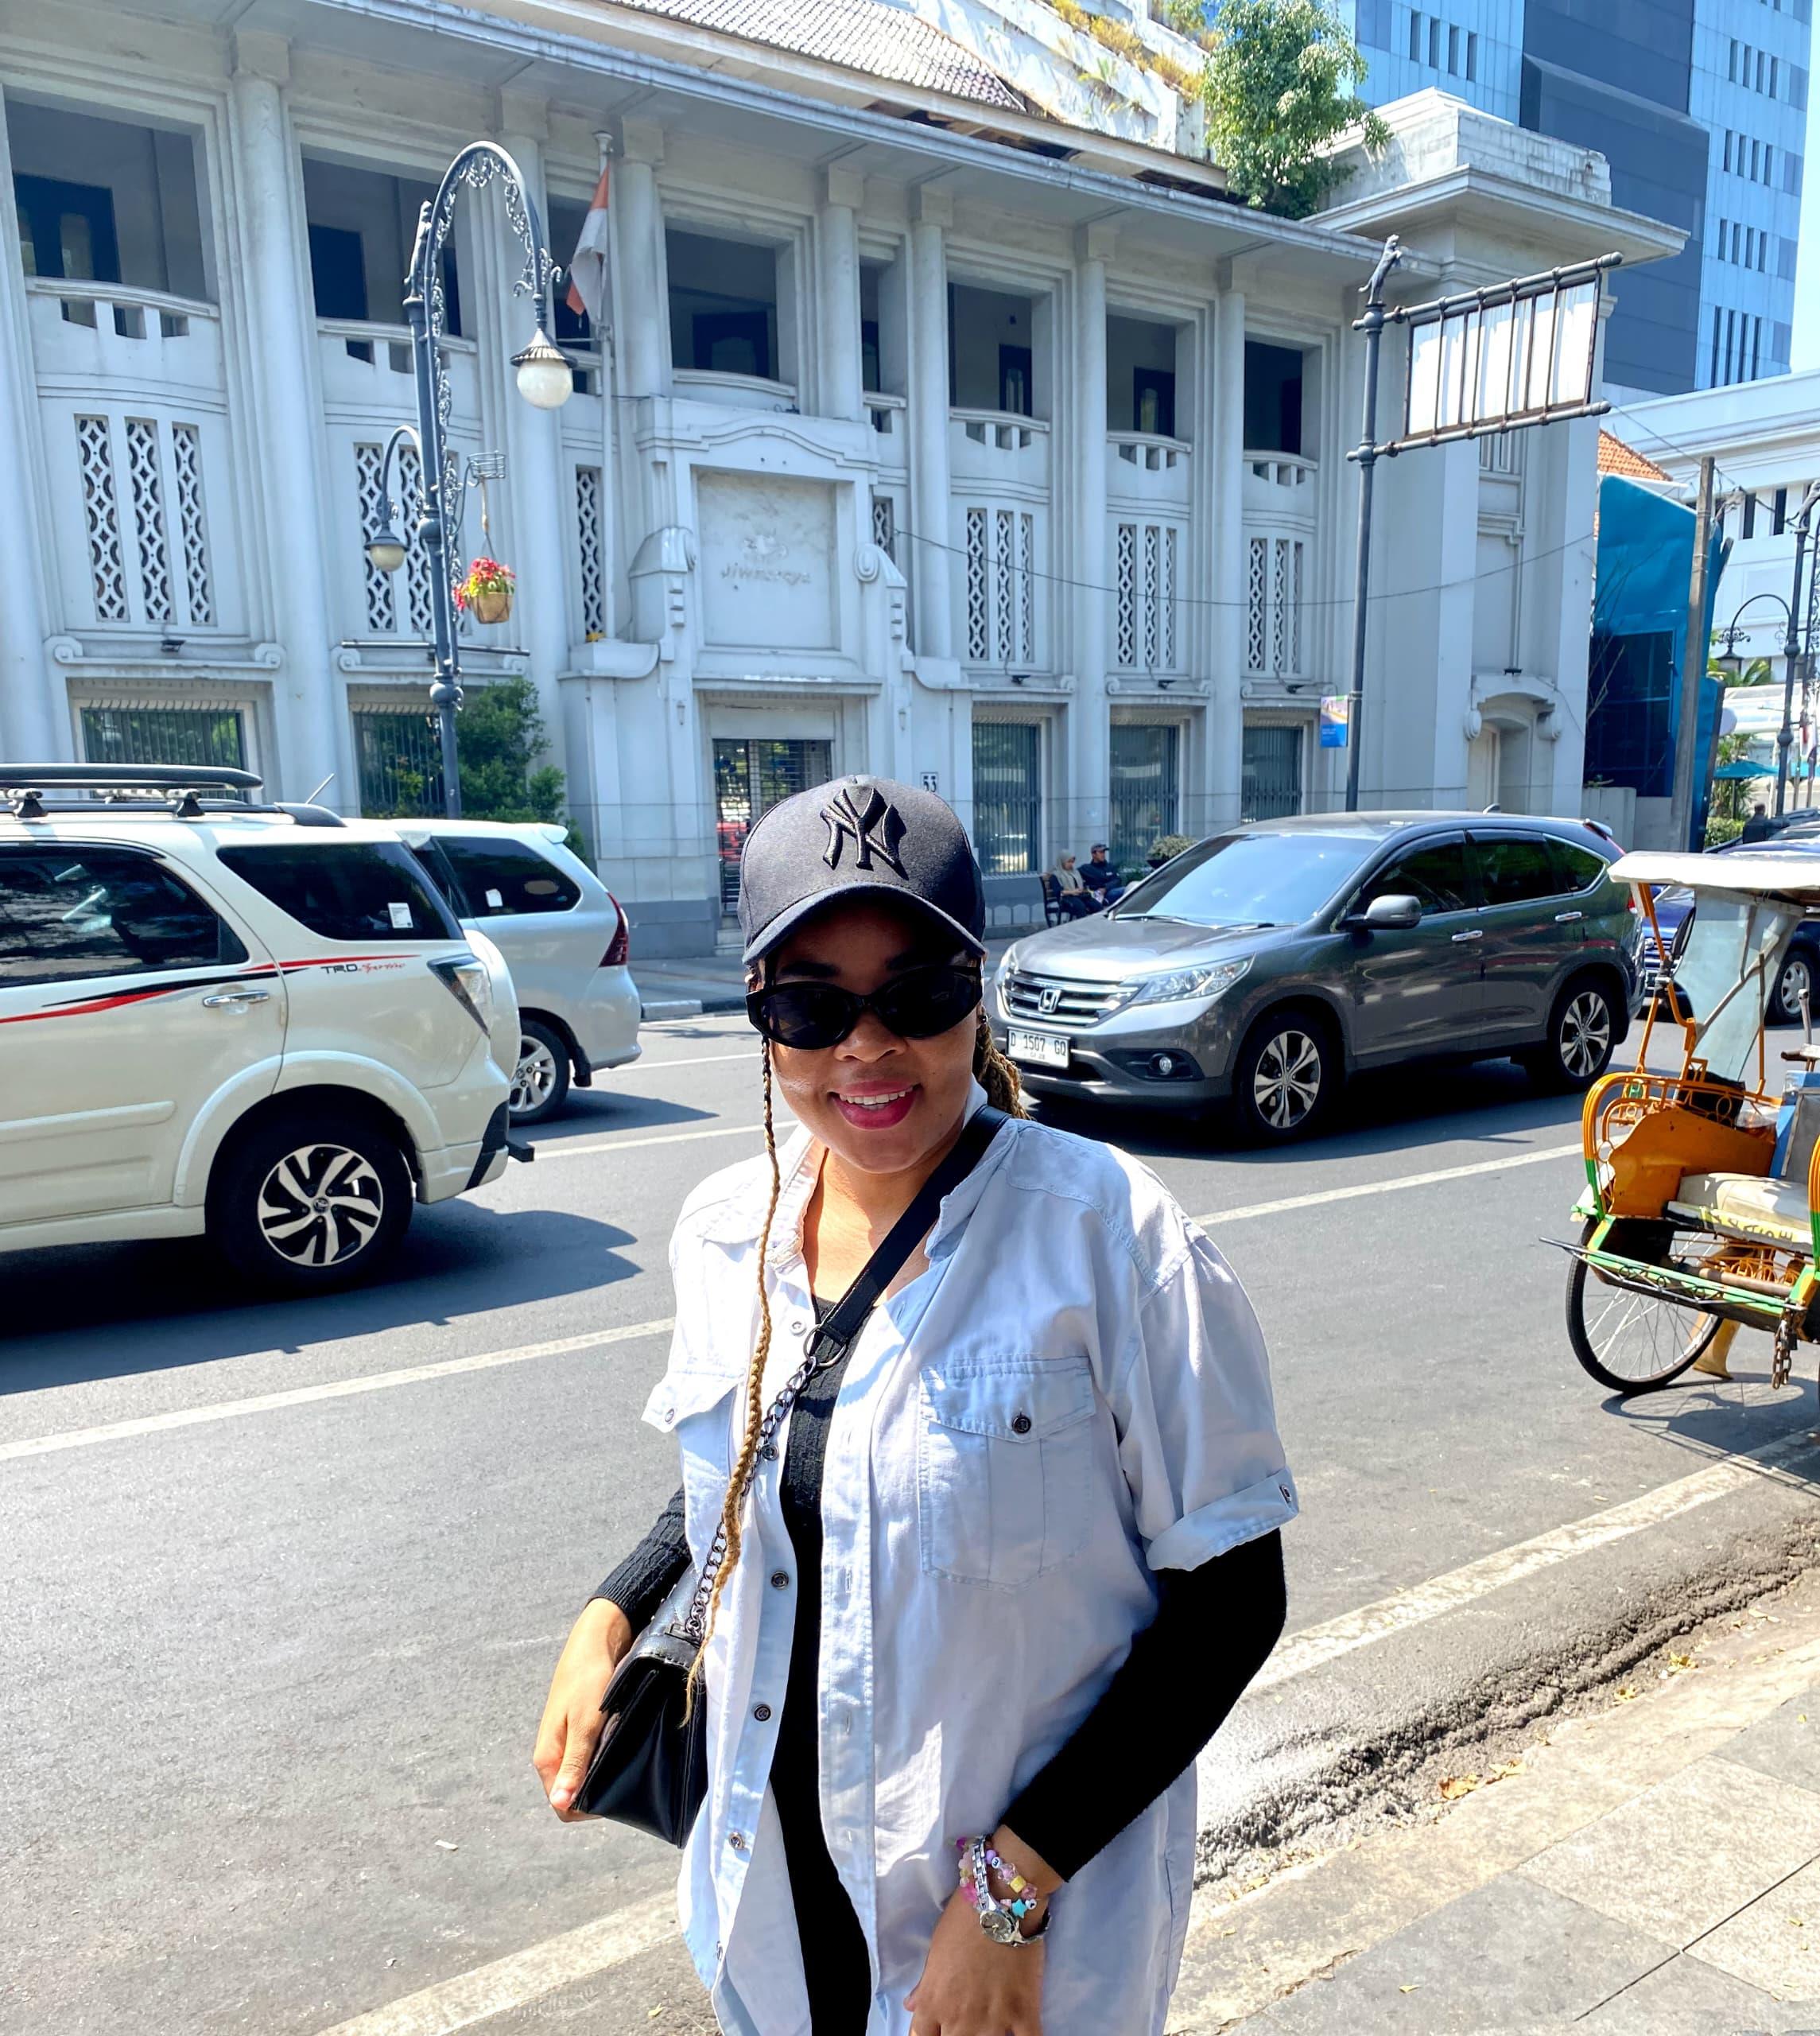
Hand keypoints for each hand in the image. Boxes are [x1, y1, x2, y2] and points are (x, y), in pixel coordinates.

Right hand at [533, 1597, 631, 1821]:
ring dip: (602, 1775)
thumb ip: (574, 1764)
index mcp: (547, 1757)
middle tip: (624, 1778)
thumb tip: (560, 1804)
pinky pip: (591, 1756)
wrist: (597, 1638)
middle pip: (573, 1793)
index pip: (561, 1806)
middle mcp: (554, 1753)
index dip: (585, 1809)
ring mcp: (567, 1741)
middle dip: (595, 1794)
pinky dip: (605, 1757)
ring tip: (625, 1762)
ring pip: (584, 1774)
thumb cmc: (588, 1679)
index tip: (613, 1796)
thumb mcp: (584, 1724)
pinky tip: (621, 1748)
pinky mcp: (581, 1729)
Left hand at [904, 1884, 1044, 2035]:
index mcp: (934, 2003)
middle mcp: (960, 2018)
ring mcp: (993, 2019)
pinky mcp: (1024, 2012)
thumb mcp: (936, 1950)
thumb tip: (912, 2005)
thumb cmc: (962, 1920)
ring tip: (992, 2025)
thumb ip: (925, 1984)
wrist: (1001, 1900)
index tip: (939, 2029)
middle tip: (968, 2021)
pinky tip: (1020, 2033)